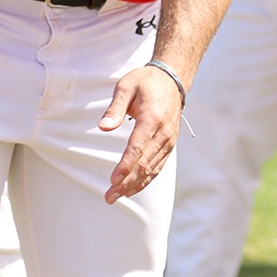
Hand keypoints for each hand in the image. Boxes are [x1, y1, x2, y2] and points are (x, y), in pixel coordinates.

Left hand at [100, 65, 183, 203]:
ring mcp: (169, 139)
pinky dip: (146, 179)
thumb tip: (103, 127)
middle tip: (109, 197)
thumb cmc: (145, 82)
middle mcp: (163, 132)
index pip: (138, 147)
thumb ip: (115, 108)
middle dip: (126, 182)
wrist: (172, 79)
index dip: (126, 166)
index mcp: (152, 117)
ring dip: (135, 184)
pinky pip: (158, 165)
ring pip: (152, 168)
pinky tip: (133, 189)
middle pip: (145, 162)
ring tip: (117, 197)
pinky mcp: (170, 143)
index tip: (113, 180)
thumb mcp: (126, 87)